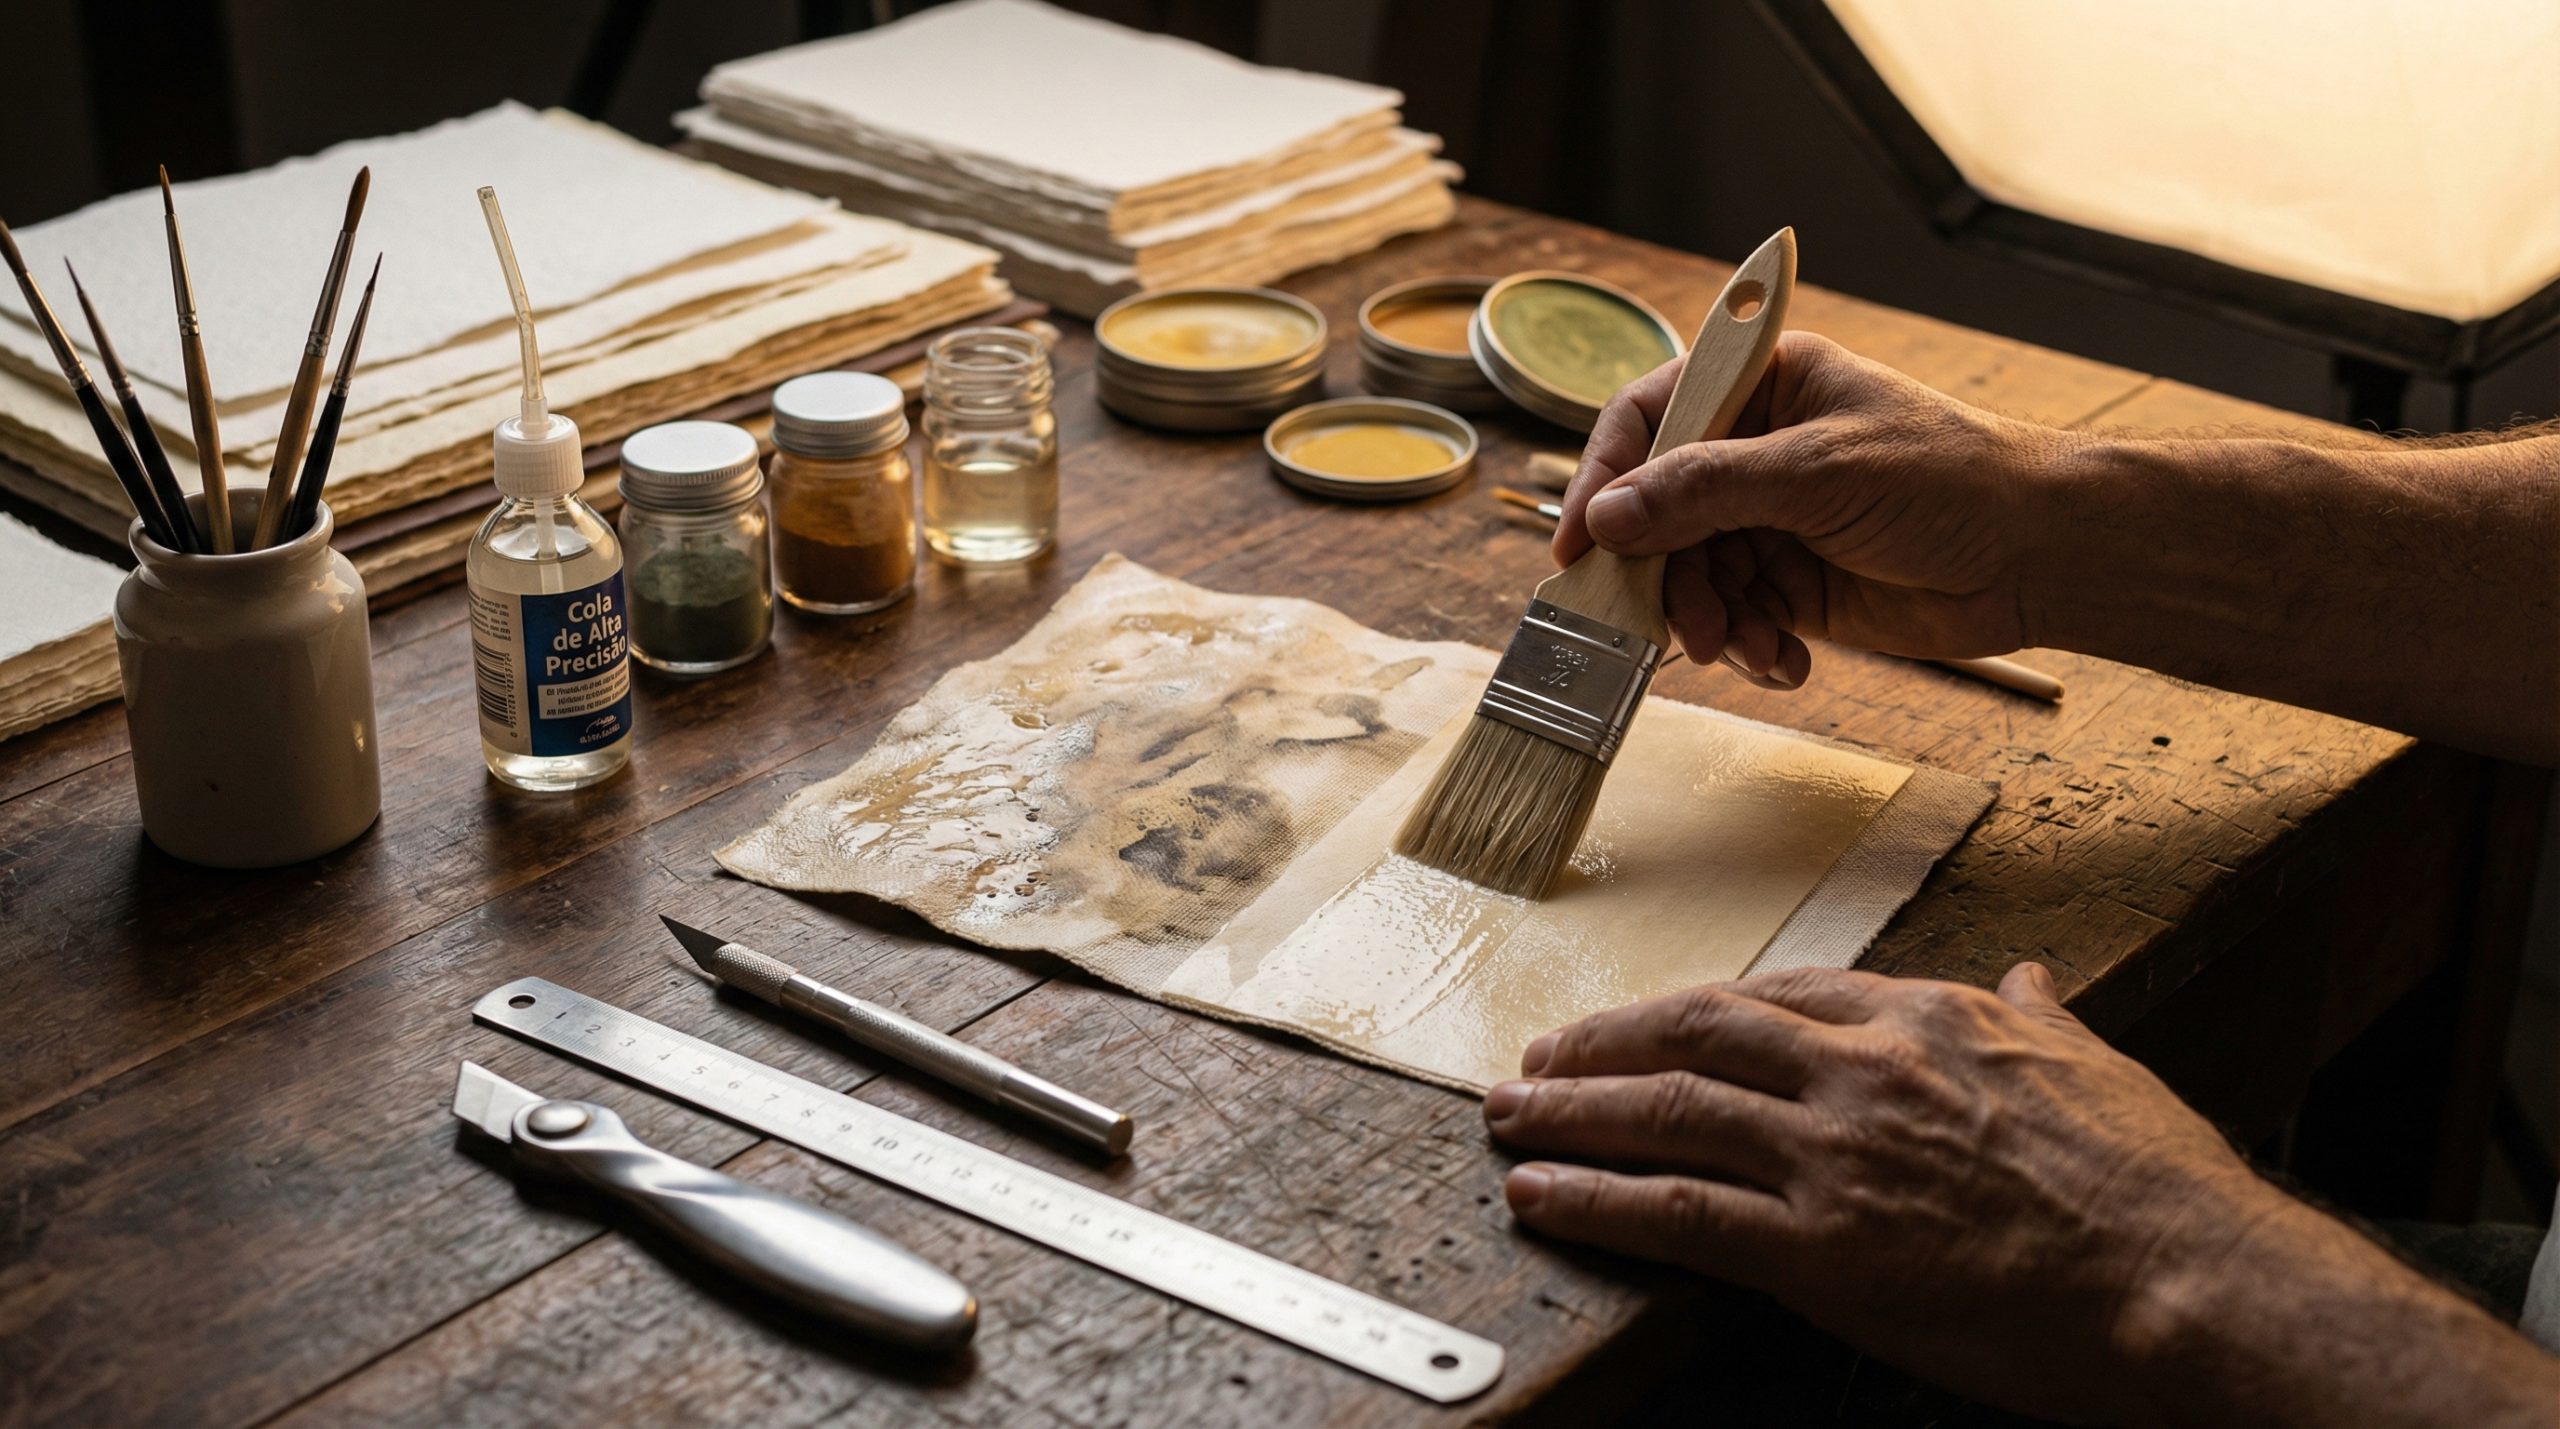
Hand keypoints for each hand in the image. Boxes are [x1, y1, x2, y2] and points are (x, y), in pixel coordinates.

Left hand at [1481, 964, 2282, 1422]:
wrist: (2191, 1280)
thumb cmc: (2160, 1188)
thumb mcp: (2099, 1067)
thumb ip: (2043, 1017)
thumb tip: (2031, 977)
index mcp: (1928, 1021)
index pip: (1780, 994)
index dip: (1698, 1008)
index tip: (1652, 1021)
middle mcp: (1865, 1070)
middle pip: (1698, 1030)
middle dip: (1605, 1041)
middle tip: (1541, 1059)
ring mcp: (1836, 1156)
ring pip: (1668, 1110)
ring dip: (1572, 1112)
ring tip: (1510, 1116)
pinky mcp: (1823, 1250)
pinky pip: (1679, 1212)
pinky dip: (1597, 1199)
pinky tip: (1545, 1195)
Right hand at [1552, 332, 2082, 687]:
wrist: (2037, 556)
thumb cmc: (1951, 480)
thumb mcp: (1817, 474)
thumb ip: (1705, 491)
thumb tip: (1608, 515)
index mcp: (1762, 387)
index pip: (1650, 418)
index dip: (1604, 477)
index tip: (1579, 541)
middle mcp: (1755, 450)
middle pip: (1655, 510)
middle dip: (1661, 571)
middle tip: (1669, 621)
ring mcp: (1769, 519)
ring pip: (1688, 574)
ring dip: (1707, 618)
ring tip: (1744, 645)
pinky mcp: (1790, 583)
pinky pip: (1733, 616)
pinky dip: (1746, 644)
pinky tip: (1783, 660)